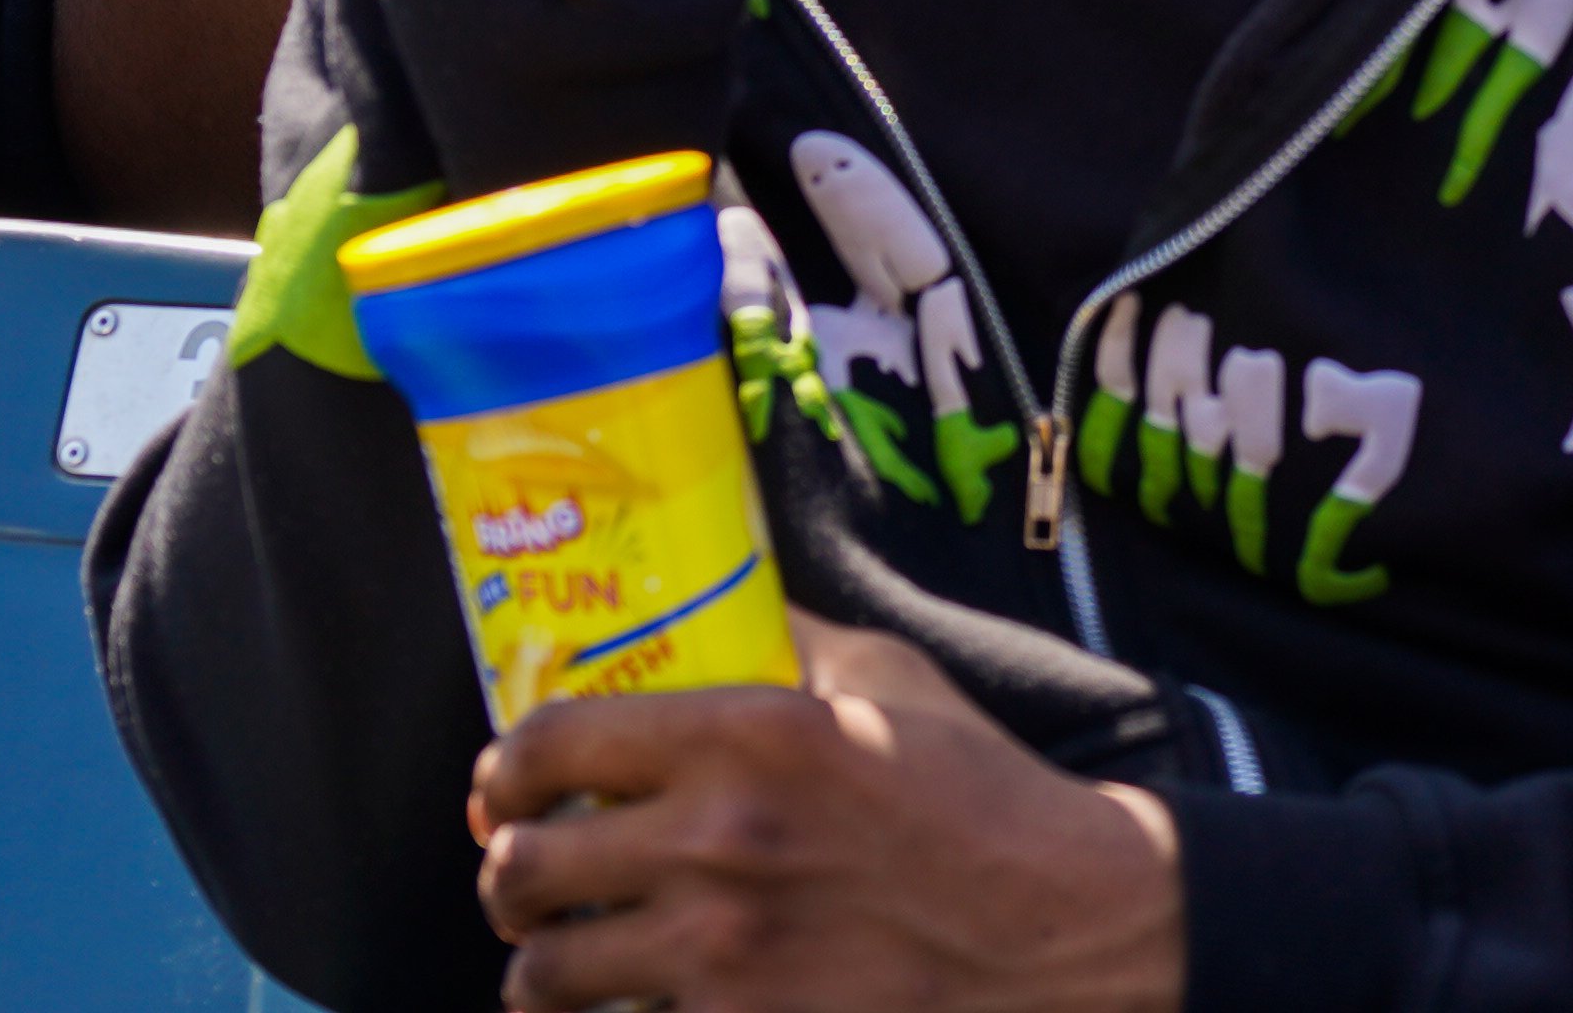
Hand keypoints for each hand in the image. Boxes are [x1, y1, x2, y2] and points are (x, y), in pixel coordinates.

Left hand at [472, 622, 1184, 1012]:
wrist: (1069, 929)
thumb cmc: (985, 798)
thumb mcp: (893, 680)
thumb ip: (791, 641)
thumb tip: (723, 601)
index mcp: (746, 735)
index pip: (548, 745)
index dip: (503, 770)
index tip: (506, 786)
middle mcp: (717, 844)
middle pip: (521, 869)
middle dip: (509, 876)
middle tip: (530, 878)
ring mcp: (725, 958)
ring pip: (544, 979)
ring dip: (542, 969)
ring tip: (565, 962)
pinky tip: (635, 1011)